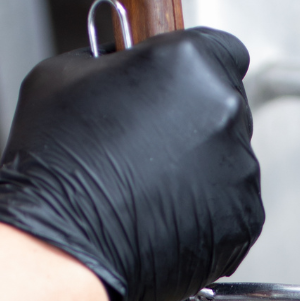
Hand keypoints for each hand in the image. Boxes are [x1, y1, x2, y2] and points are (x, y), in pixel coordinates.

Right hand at [0, 27, 264, 300]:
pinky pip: (232, 212)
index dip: (196, 74)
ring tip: (151, 195)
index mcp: (192, 62)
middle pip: (226, 110)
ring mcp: (240, 171)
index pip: (221, 53)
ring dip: (202, 175)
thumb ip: (116, 61)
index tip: (177, 94)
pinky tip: (164, 223)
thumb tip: (126, 65)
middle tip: (152, 153)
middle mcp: (226, 112)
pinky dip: (207, 219)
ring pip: (231, 164)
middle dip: (196, 126)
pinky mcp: (244, 222)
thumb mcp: (67, 75)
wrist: (62, 247)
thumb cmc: (55, 163)